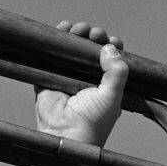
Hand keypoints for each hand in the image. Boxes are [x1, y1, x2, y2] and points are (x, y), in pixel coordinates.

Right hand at [35, 22, 126, 147]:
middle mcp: (87, 79)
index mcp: (105, 84)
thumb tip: (109, 47)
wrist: (66, 136)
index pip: (110, 59)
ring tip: (77, 29)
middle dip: (92, 37)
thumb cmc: (92, 122)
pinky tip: (60, 31)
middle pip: (90, 50)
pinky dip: (55, 42)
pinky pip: (51, 56)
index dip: (110, 46)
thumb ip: (117, 71)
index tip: (109, 40)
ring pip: (71, 50)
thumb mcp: (112, 96)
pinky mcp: (49, 79)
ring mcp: (68, 78)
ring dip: (74, 36)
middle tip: (93, 34)